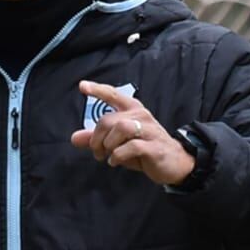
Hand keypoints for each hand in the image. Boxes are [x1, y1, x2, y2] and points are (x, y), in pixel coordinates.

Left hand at [70, 81, 196, 187]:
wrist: (175, 163)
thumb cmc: (144, 149)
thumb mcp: (118, 143)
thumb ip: (96, 138)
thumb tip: (74, 138)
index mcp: (133, 110)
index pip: (113, 95)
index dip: (97, 90)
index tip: (82, 86)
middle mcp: (141, 116)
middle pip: (109, 119)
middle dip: (96, 137)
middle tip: (97, 152)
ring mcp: (149, 131)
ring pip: (121, 128)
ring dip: (108, 144)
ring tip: (106, 156)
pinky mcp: (154, 147)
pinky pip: (131, 147)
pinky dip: (118, 155)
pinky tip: (115, 161)